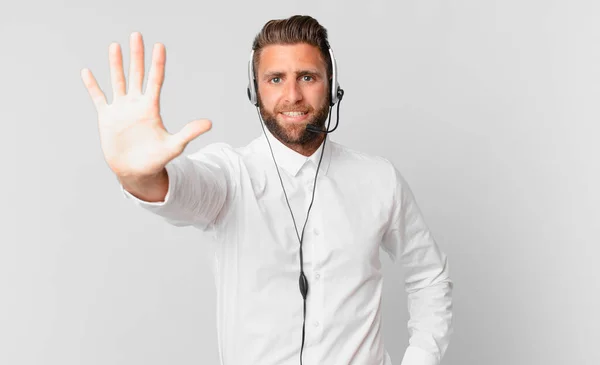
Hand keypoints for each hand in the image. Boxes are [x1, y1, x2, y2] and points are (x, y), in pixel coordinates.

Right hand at [80, 32, 211, 178]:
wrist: (136, 171)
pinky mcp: (107, 117)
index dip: (157, 63)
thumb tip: (209, 123)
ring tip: (115, 46)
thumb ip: (189, 132)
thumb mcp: (174, 145)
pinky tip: (87, 72)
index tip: (159, 46)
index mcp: (151, 108)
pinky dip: (92, 86)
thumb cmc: (156, 159)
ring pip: (118, 81)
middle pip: (137, 74)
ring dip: (115, 64)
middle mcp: (136, 104)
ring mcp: (121, 109)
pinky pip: (98, 98)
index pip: (155, 80)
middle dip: (137, 56)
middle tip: (137, 35)